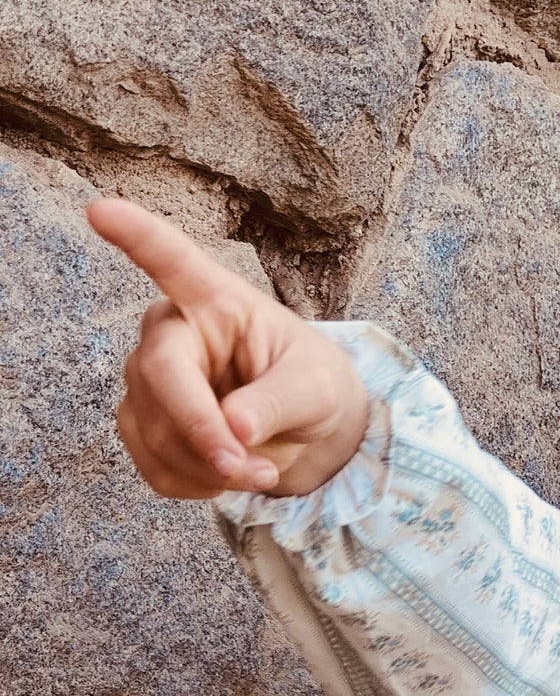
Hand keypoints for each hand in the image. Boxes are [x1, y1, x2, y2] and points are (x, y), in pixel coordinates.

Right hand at [87, 197, 371, 499]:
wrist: (309, 432)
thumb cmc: (315, 388)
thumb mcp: (320, 389)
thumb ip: (280, 401)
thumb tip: (234, 427)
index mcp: (217, 303)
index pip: (173, 262)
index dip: (138, 237)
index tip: (102, 209)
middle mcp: (172, 333)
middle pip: (158, 378)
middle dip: (204, 436)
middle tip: (252, 470)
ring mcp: (149, 381)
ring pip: (153, 432)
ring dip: (208, 469)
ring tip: (259, 473)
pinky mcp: (144, 425)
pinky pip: (153, 466)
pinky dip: (194, 485)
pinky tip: (225, 477)